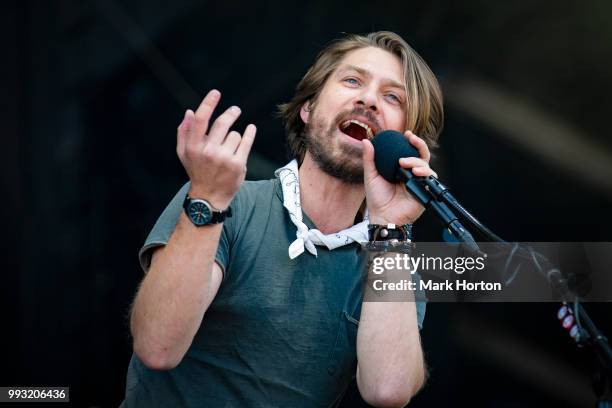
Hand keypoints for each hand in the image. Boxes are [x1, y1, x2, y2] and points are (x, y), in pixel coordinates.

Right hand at [176, 89, 255, 208]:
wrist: (209, 196)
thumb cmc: (197, 171)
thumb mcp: (184, 153)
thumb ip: (184, 132)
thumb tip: (190, 112)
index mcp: (193, 147)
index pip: (201, 120)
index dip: (208, 104)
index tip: (216, 93)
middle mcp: (208, 151)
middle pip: (222, 123)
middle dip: (231, 113)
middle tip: (235, 110)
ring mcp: (224, 158)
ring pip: (234, 134)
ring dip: (234, 137)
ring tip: (230, 148)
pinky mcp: (238, 164)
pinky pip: (246, 141)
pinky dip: (249, 133)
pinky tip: (250, 129)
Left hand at [361, 131, 437, 224]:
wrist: (382, 216)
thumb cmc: (377, 198)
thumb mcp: (371, 175)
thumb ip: (369, 159)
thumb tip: (366, 140)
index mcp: (401, 169)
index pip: (410, 152)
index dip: (411, 142)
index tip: (406, 134)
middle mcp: (412, 174)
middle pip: (422, 155)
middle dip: (419, 144)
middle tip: (411, 139)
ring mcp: (419, 182)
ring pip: (426, 165)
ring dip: (417, 161)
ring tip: (404, 163)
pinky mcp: (424, 191)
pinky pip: (430, 179)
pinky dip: (425, 173)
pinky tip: (415, 173)